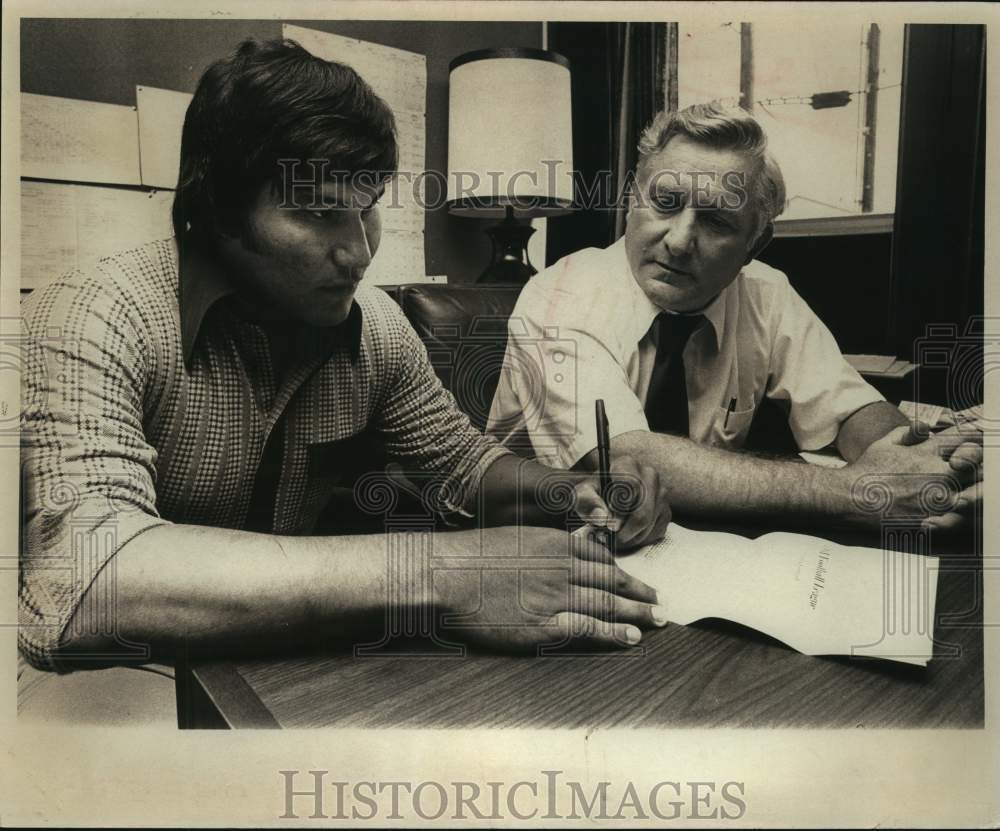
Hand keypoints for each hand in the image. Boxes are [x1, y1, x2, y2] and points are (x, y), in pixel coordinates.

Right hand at [435, 526, 667, 651]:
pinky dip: (614, 632)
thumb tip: (555, 551)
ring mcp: (555, 596)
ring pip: (608, 603)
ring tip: (657, 619)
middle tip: (659, 600)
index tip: (634, 579)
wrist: (446, 574)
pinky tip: (632, 637)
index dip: (622, 570)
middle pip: (612, 580)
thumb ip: (540, 546)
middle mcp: (561, 567)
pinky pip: (589, 628)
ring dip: (637, 612)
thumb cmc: (469, 556)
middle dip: (639, 591)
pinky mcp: (545, 625)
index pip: (599, 557)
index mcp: (553, 543)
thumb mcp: (511, 538)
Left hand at [573, 454, 670, 549]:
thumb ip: (588, 502)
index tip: (609, 523)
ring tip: (615, 538)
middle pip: (643, 512)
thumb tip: (602, 517)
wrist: (606, 498)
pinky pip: (656, 531)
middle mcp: (649, 475)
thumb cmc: (594, 495)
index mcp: (627, 464)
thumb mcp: (583, 496)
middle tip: (611, 539)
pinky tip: (627, 535)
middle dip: (625, 531)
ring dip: (631, 538)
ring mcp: (661, 493)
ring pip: (649, 524)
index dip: (620, 510)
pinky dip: (641, 539)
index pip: (631, 485)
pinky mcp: (666, 510)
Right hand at [843, 423, 980, 529]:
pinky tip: (961, 508)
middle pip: (976, 463)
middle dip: (978, 460)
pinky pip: (962, 516)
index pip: (962, 437)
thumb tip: (926, 425)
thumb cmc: (867, 470)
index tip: (980, 433)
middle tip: (979, 462)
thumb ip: (908, 432)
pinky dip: (965, 512)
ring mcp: (938, 497)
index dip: (974, 433)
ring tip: (977, 487)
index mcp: (927, 452)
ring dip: (979, 487)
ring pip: (977, 491)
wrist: (852, 497)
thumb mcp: (884, 443)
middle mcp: (937, 472)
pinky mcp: (934, 517)